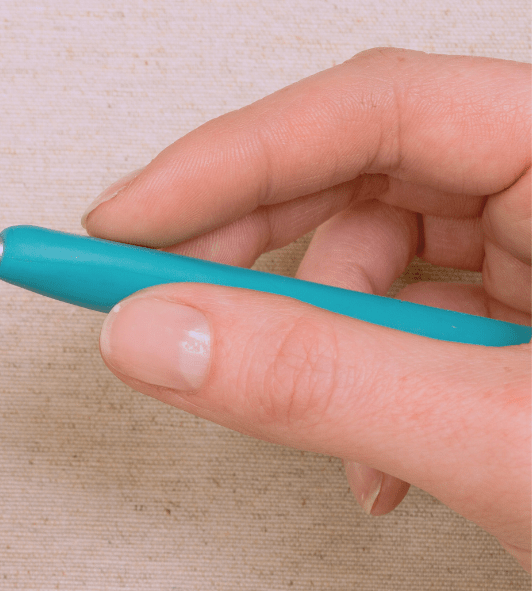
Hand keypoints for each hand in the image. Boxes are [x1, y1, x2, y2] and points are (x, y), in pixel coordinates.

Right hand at [83, 48, 529, 568]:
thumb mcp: (510, 444)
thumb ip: (318, 381)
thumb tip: (159, 333)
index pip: (382, 110)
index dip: (230, 160)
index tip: (124, 223)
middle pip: (367, 169)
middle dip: (251, 247)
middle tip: (150, 294)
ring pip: (382, 247)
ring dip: (315, 335)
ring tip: (310, 421)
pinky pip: (416, 311)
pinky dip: (367, 376)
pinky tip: (377, 452)